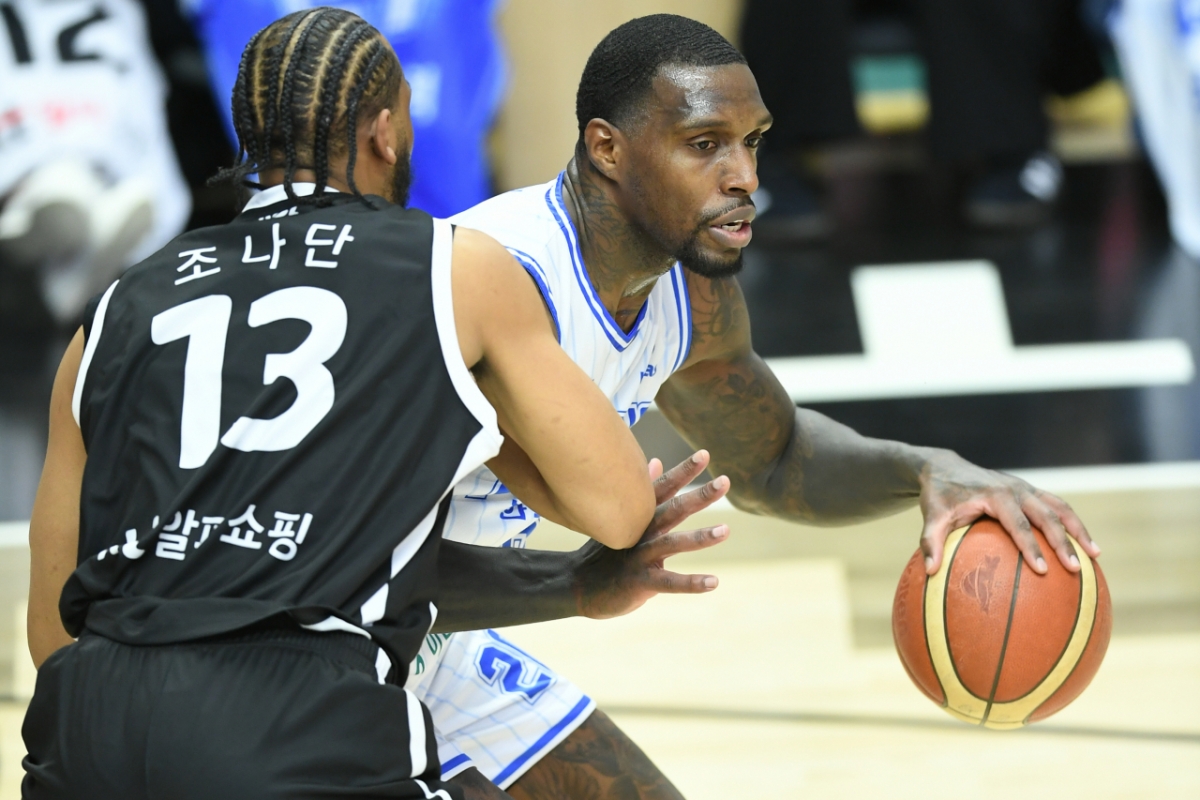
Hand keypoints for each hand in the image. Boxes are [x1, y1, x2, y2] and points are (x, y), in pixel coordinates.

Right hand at [572, 450, 729, 618]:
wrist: (577, 586)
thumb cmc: (604, 550)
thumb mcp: (621, 518)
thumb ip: (641, 492)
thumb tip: (657, 462)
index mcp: (639, 516)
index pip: (664, 488)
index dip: (684, 471)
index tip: (705, 454)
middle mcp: (640, 532)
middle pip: (673, 509)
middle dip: (699, 495)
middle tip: (724, 481)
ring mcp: (639, 556)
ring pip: (672, 544)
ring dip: (700, 537)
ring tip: (726, 529)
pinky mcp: (639, 582)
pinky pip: (668, 582)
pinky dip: (691, 583)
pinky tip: (714, 582)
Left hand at [918, 449, 1099, 575]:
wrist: (945, 467)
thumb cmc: (939, 495)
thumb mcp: (932, 516)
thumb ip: (930, 541)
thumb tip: (929, 571)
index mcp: (995, 494)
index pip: (1017, 523)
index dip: (1030, 546)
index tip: (1041, 570)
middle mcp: (1016, 489)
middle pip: (1047, 515)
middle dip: (1063, 542)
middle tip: (1075, 569)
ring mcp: (1026, 488)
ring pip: (1060, 508)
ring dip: (1078, 530)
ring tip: (1095, 556)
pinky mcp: (1031, 492)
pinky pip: (1058, 507)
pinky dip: (1073, 525)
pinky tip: (1083, 547)